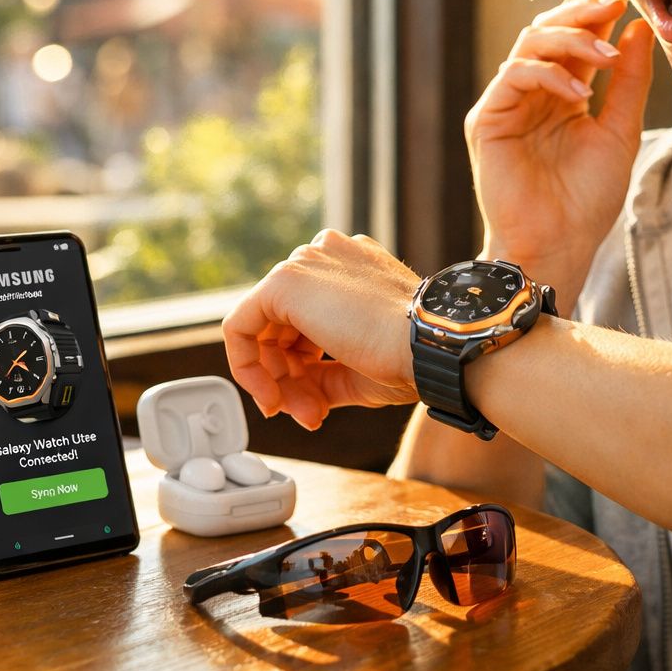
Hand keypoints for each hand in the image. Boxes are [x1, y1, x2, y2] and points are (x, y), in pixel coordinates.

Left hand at [222, 230, 422, 428]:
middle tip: (308, 414)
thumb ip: (320, 375)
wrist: (430, 344)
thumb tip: (293, 397)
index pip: (306, 320)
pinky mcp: (283, 282)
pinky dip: (248, 366)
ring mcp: (305, 264)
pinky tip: (271, 395)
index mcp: (351, 267)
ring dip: (278, 381)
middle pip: (282, 326)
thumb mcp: (357, 368)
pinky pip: (241, 326)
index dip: (301, 367)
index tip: (311, 403)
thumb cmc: (410, 356)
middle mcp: (326, 257)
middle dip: (289, 378)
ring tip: (308, 412)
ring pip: (262, 330)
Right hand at [467, 0, 653, 280]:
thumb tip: (638, 28)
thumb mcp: (620, 132)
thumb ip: (629, 82)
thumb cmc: (587, 200)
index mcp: (561, 93)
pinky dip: (548, 74)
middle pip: (549, 30)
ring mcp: (507, 103)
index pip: (575, 39)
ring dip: (570, 39)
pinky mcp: (488, 119)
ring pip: (529, 43)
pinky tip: (579, 92)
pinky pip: (513, 74)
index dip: (596, 12)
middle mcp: (531, 92)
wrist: (560, 245)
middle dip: (582, 12)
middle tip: (614, 2)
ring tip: (606, 54)